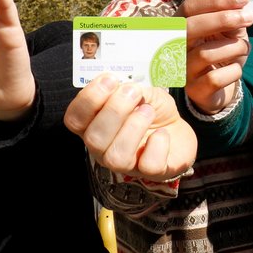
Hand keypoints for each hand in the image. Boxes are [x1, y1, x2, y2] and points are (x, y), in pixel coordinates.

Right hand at [64, 73, 196, 180]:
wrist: (177, 129)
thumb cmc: (151, 109)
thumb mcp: (141, 90)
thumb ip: (128, 88)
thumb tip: (122, 86)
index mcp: (93, 125)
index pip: (74, 119)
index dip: (88, 99)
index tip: (110, 80)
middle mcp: (103, 148)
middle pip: (93, 139)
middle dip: (114, 111)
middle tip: (133, 92)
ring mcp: (126, 164)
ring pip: (116, 157)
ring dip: (133, 128)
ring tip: (148, 110)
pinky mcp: (152, 173)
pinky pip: (148, 165)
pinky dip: (158, 145)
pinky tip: (162, 133)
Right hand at [178, 0, 252, 114]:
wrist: (217, 87)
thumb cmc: (220, 52)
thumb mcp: (227, 32)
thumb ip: (231, 18)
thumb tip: (240, 4)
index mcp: (180, 25)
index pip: (190, 7)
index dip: (216, 0)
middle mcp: (174, 46)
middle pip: (189, 27)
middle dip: (222, 19)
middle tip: (248, 17)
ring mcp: (181, 69)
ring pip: (204, 54)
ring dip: (233, 47)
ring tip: (244, 48)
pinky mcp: (193, 90)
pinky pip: (214, 78)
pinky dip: (233, 71)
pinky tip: (236, 68)